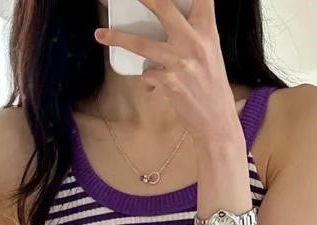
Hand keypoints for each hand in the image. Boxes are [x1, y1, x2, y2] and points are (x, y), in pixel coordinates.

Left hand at [94, 0, 240, 147]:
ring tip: (100, 34)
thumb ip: (194, 34)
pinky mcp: (169, 82)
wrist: (216, 120)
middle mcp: (194, 42)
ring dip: (118, 38)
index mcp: (207, 31)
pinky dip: (148, 79)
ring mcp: (180, 61)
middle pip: (164, 7)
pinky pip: (147, 74)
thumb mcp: (210, 52)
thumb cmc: (212, 86)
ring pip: (141, 44)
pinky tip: (155, 86)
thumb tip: (171, 22)